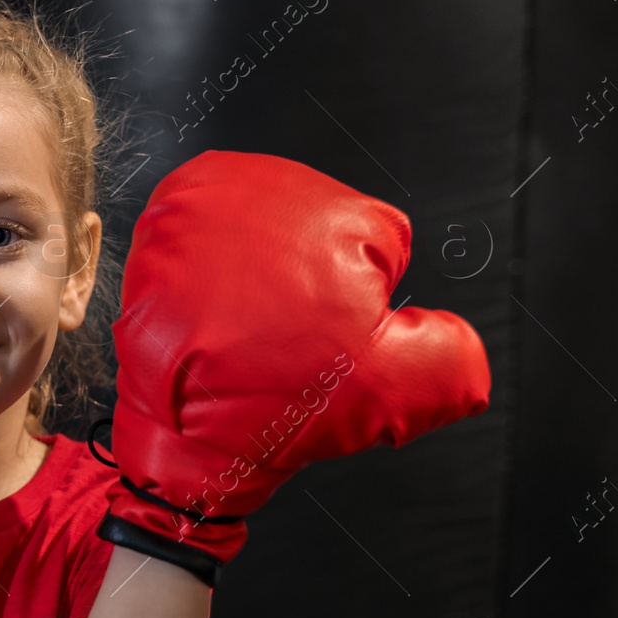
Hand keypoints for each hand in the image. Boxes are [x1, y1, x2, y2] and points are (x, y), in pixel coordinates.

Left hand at [96, 150, 490, 584]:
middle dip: (309, 285)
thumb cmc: (266, 403)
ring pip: (263, 243)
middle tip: (280, 338)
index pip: (381, 241)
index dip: (358, 303)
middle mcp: (257, 184)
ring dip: (258, 282)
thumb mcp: (389, 388)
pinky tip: (210, 320)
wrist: (179, 433)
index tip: (323, 334)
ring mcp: (199, 201)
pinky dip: (211, 282)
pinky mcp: (156, 228)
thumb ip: (451, 357)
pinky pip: (207, 249)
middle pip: (316, 235)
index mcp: (327, 207)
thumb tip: (462, 342)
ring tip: (243, 331)